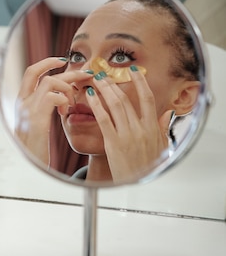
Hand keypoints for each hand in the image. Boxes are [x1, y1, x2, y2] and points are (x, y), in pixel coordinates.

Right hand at [16, 57, 92, 165]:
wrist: (27, 166)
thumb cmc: (35, 146)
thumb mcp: (36, 123)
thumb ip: (43, 108)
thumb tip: (59, 97)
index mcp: (21, 101)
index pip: (31, 72)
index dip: (46, 62)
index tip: (62, 60)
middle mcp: (21, 101)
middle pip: (39, 72)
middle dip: (63, 69)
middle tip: (85, 73)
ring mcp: (27, 109)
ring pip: (50, 82)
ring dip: (67, 88)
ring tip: (73, 102)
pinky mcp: (36, 119)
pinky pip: (53, 97)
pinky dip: (64, 100)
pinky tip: (66, 112)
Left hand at [87, 68, 171, 182]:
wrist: (136, 184)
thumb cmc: (145, 166)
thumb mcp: (160, 146)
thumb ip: (161, 127)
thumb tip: (166, 112)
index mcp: (151, 127)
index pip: (147, 98)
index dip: (140, 82)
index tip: (133, 71)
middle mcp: (140, 129)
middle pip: (126, 99)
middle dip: (114, 84)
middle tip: (104, 74)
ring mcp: (126, 135)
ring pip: (115, 105)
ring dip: (104, 90)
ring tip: (95, 80)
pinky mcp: (113, 143)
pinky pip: (103, 119)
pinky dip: (96, 105)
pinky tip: (89, 96)